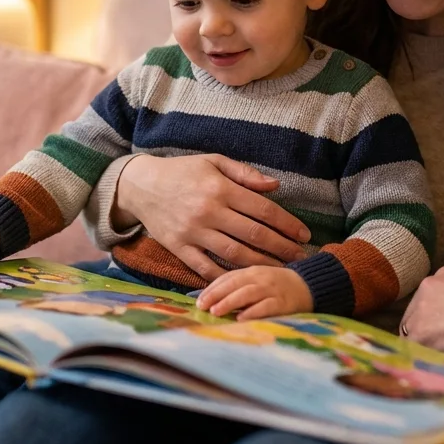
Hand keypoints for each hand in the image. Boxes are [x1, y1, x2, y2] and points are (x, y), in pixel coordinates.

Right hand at [113, 154, 309, 280]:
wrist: (140, 185)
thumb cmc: (182, 171)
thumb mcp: (213, 162)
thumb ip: (245, 174)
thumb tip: (275, 186)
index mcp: (220, 189)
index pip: (262, 209)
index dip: (287, 223)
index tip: (303, 234)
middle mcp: (208, 212)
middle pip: (253, 234)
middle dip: (282, 247)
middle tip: (301, 256)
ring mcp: (193, 232)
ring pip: (234, 254)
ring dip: (261, 264)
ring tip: (280, 270)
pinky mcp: (179, 248)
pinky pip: (206, 268)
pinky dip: (227, 277)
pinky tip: (245, 281)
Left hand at [196, 266, 312, 319]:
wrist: (309, 286)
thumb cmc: (277, 286)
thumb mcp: (256, 280)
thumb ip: (237, 286)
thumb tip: (210, 299)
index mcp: (252, 271)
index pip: (228, 277)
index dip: (212, 288)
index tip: (198, 300)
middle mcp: (260, 278)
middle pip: (235, 284)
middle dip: (216, 295)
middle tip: (202, 307)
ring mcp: (272, 289)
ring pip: (248, 293)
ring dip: (230, 302)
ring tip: (216, 312)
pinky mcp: (284, 302)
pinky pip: (267, 306)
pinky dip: (253, 312)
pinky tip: (242, 318)